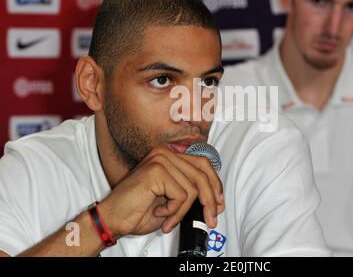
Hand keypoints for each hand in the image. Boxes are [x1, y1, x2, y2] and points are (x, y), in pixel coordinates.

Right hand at [97, 145, 224, 239]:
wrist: (113, 218)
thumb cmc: (138, 210)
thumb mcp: (172, 200)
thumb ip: (192, 194)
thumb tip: (216, 202)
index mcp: (169, 155)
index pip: (203, 163)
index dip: (215, 184)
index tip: (219, 203)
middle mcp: (165, 153)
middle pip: (202, 174)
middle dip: (209, 200)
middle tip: (210, 219)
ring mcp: (160, 159)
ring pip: (192, 188)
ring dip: (183, 211)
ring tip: (169, 219)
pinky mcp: (157, 171)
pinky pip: (181, 196)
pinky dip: (174, 211)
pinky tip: (159, 213)